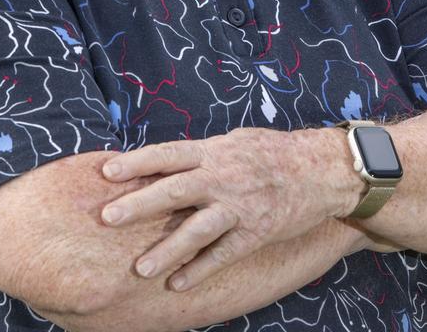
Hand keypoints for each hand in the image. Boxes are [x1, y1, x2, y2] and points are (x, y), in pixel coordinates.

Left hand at [98, 127, 356, 290]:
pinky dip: (200, 270)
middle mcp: (223, 175)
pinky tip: (178, 284)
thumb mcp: (234, 142)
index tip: (105, 171)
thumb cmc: (272, 152)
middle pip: (174, 189)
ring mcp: (240, 205)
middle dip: (138, 204)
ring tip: (140, 268)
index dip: (136, 162)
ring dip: (167, 250)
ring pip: (197, 229)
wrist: (321, 169)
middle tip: (107, 217)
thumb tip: (164, 163)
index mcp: (214, 151)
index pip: (167, 154)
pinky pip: (224, 254)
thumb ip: (202, 154)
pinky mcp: (257, 231)